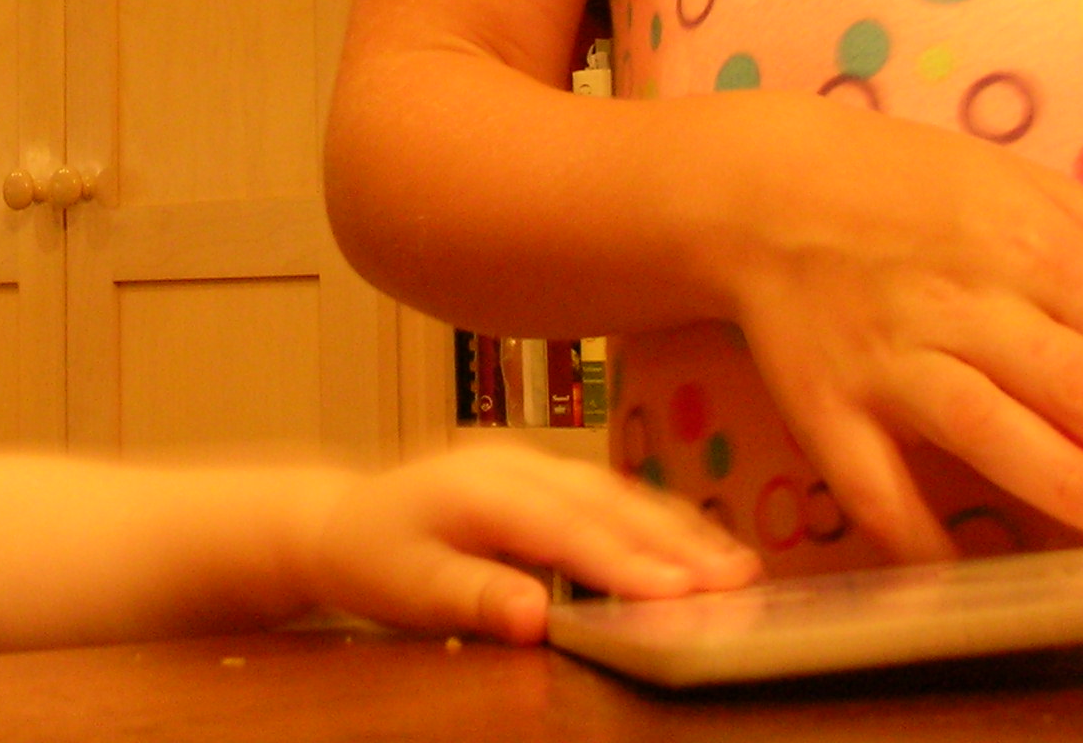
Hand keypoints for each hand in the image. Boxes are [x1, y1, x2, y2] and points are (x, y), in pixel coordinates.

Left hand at [297, 443, 757, 643]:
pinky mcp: (543, 473)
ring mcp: (531, 462)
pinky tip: (698, 541)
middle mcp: (513, 465)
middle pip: (604, 502)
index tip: (679, 593)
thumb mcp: (411, 590)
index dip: (624, 562)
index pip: (563, 529)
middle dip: (675, 542)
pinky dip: (657, 516)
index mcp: (479, 490)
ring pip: (616, 491)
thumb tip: (537, 619)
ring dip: (679, 527)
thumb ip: (474, 598)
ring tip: (739, 566)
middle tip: (738, 580)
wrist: (342, 520)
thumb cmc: (375, 560)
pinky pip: (609, 490)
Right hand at [711, 94, 1082, 560]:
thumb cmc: (910, 186)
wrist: (763, 188)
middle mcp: (965, 301)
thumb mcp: (1027, 185)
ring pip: (990, 428)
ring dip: (1072, 482)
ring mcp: (892, 358)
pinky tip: (974, 572)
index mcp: (1027, 245)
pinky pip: (873, 484)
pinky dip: (918, 533)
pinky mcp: (824, 405)